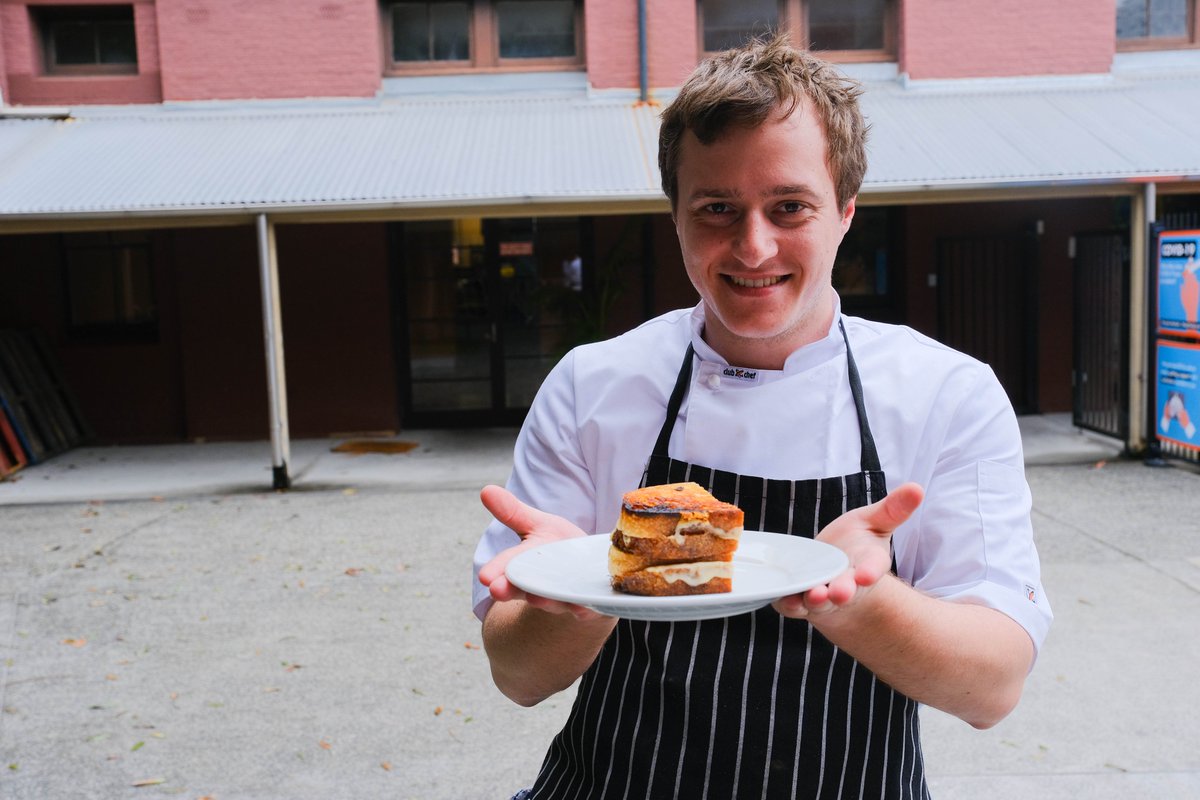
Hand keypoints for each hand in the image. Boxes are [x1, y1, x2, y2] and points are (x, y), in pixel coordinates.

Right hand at [477, 485, 601, 619]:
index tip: (485, 576)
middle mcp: (541, 585)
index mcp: (525, 565)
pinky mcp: (588, 604)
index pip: (507, 567)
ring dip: (545, 600)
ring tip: (536, 597)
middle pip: (524, 589)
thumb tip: (486, 490)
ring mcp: (564, 597)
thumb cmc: (559, 547)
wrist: (589, 570)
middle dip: (511, 589)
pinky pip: (586, 607)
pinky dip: (583, 607)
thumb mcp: (537, 525)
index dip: (497, 571)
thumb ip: (513, 512)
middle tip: (497, 590)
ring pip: (553, 600)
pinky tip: (581, 607)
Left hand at [773, 482, 923, 618]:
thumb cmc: (855, 544)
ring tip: (814, 595)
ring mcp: (823, 594)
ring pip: (819, 601)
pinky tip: (784, 599)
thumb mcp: (874, 521)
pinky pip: (793, 605)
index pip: (872, 569)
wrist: (833, 569)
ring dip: (816, 599)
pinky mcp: (799, 599)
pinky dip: (789, 603)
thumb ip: (893, 509)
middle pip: (846, 590)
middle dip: (843, 592)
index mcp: (867, 565)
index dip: (870, 572)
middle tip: (840, 593)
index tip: (867, 575)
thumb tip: (916, 488)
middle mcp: (846, 583)